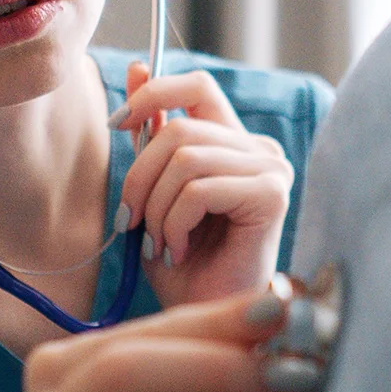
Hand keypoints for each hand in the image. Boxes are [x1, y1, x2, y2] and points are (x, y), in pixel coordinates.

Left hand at [112, 65, 293, 305]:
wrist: (206, 323)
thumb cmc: (183, 267)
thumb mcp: (154, 192)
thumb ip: (152, 135)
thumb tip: (137, 68)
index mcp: (234, 143)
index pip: (196, 86)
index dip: (152, 94)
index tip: (117, 126)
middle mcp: (260, 150)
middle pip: (178, 129)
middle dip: (138, 177)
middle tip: (131, 222)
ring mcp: (271, 171)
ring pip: (184, 158)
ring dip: (155, 207)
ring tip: (159, 243)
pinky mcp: (272, 197)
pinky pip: (199, 189)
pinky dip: (173, 223)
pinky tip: (178, 251)